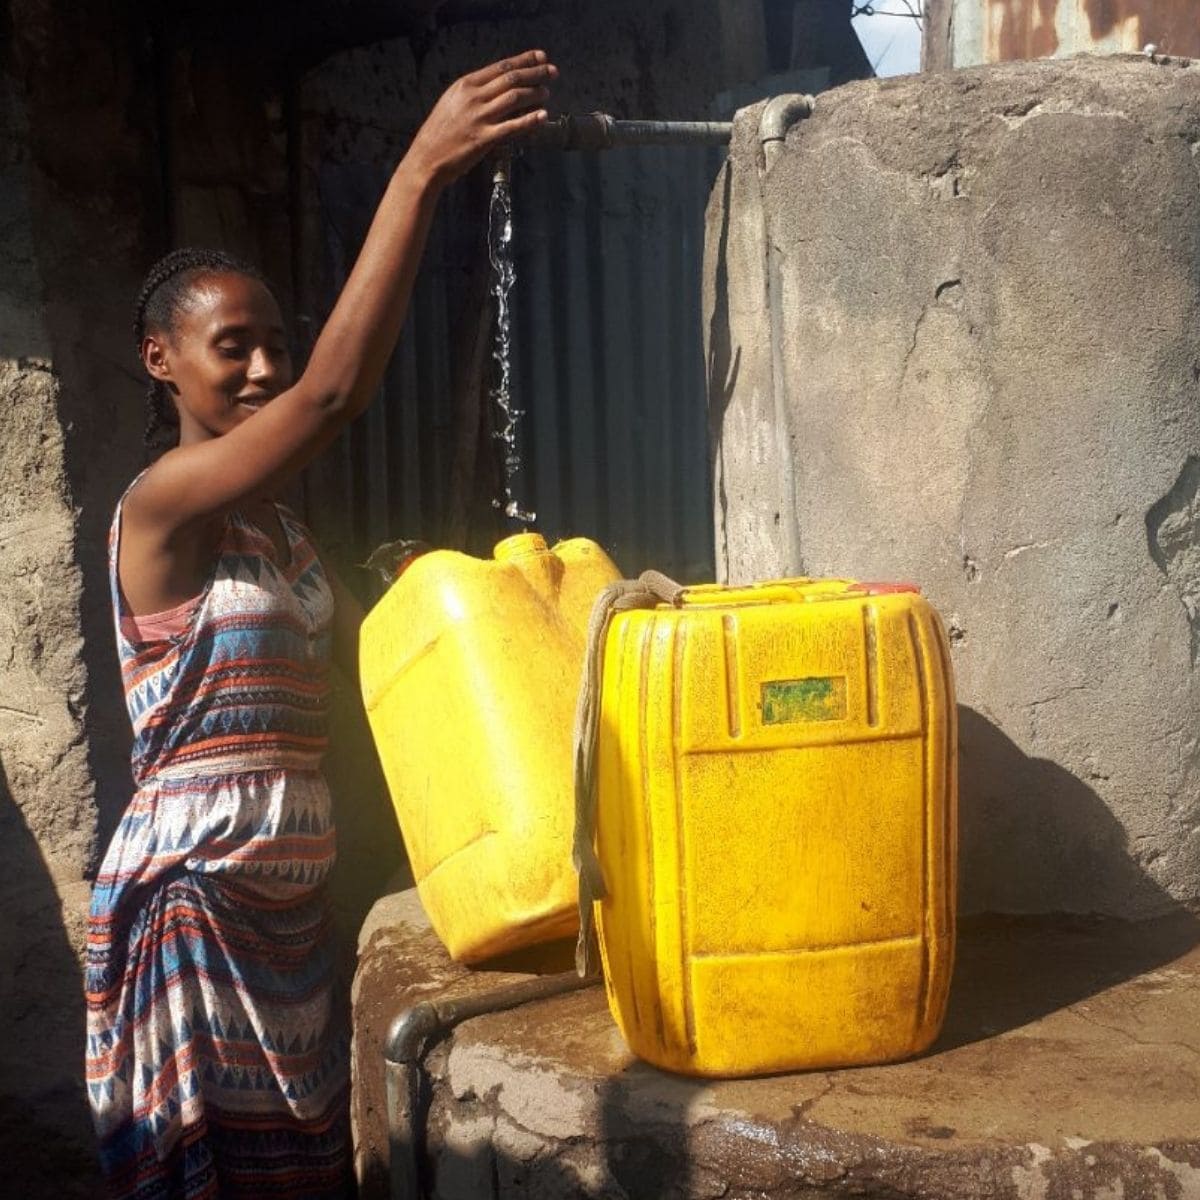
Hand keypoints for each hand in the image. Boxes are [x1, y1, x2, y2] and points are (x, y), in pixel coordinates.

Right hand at [405, 50, 557, 188]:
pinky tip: (543, 116)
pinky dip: (530, 120)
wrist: (426, 158)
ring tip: (547, 92)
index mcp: (465, 85)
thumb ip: (475, 93)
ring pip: (514, 98)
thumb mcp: (453, 102)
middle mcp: (473, 97)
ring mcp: (479, 118)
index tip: (541, 56)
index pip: (501, 67)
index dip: (524, 60)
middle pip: (511, 79)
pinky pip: (512, 127)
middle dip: (536, 73)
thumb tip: (500, 86)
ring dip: (535, 94)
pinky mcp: (484, 139)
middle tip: (553, 71)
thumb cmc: (440, 133)